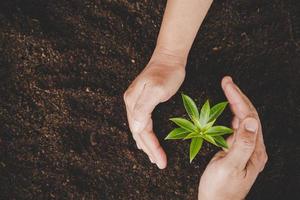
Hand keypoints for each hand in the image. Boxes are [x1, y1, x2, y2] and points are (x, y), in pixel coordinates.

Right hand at [124, 49, 185, 168]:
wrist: (169, 57)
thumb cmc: (167, 73)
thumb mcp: (157, 89)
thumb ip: (144, 108)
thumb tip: (135, 127)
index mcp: (133, 102)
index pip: (141, 131)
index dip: (151, 147)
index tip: (161, 160)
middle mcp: (131, 103)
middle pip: (138, 132)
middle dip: (149, 149)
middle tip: (160, 163)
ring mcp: (136, 101)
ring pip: (139, 129)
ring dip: (146, 144)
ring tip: (154, 157)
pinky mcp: (143, 100)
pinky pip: (142, 122)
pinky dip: (145, 134)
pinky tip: (146, 140)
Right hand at [198, 76, 267, 199]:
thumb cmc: (220, 188)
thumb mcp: (230, 166)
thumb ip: (242, 144)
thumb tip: (252, 121)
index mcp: (254, 150)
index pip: (249, 117)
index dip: (238, 98)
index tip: (227, 84)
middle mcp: (253, 148)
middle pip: (248, 115)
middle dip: (237, 96)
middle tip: (226, 81)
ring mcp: (245, 149)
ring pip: (242, 120)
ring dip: (235, 103)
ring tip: (226, 90)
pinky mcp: (236, 150)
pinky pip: (235, 128)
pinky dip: (230, 115)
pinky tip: (225, 110)